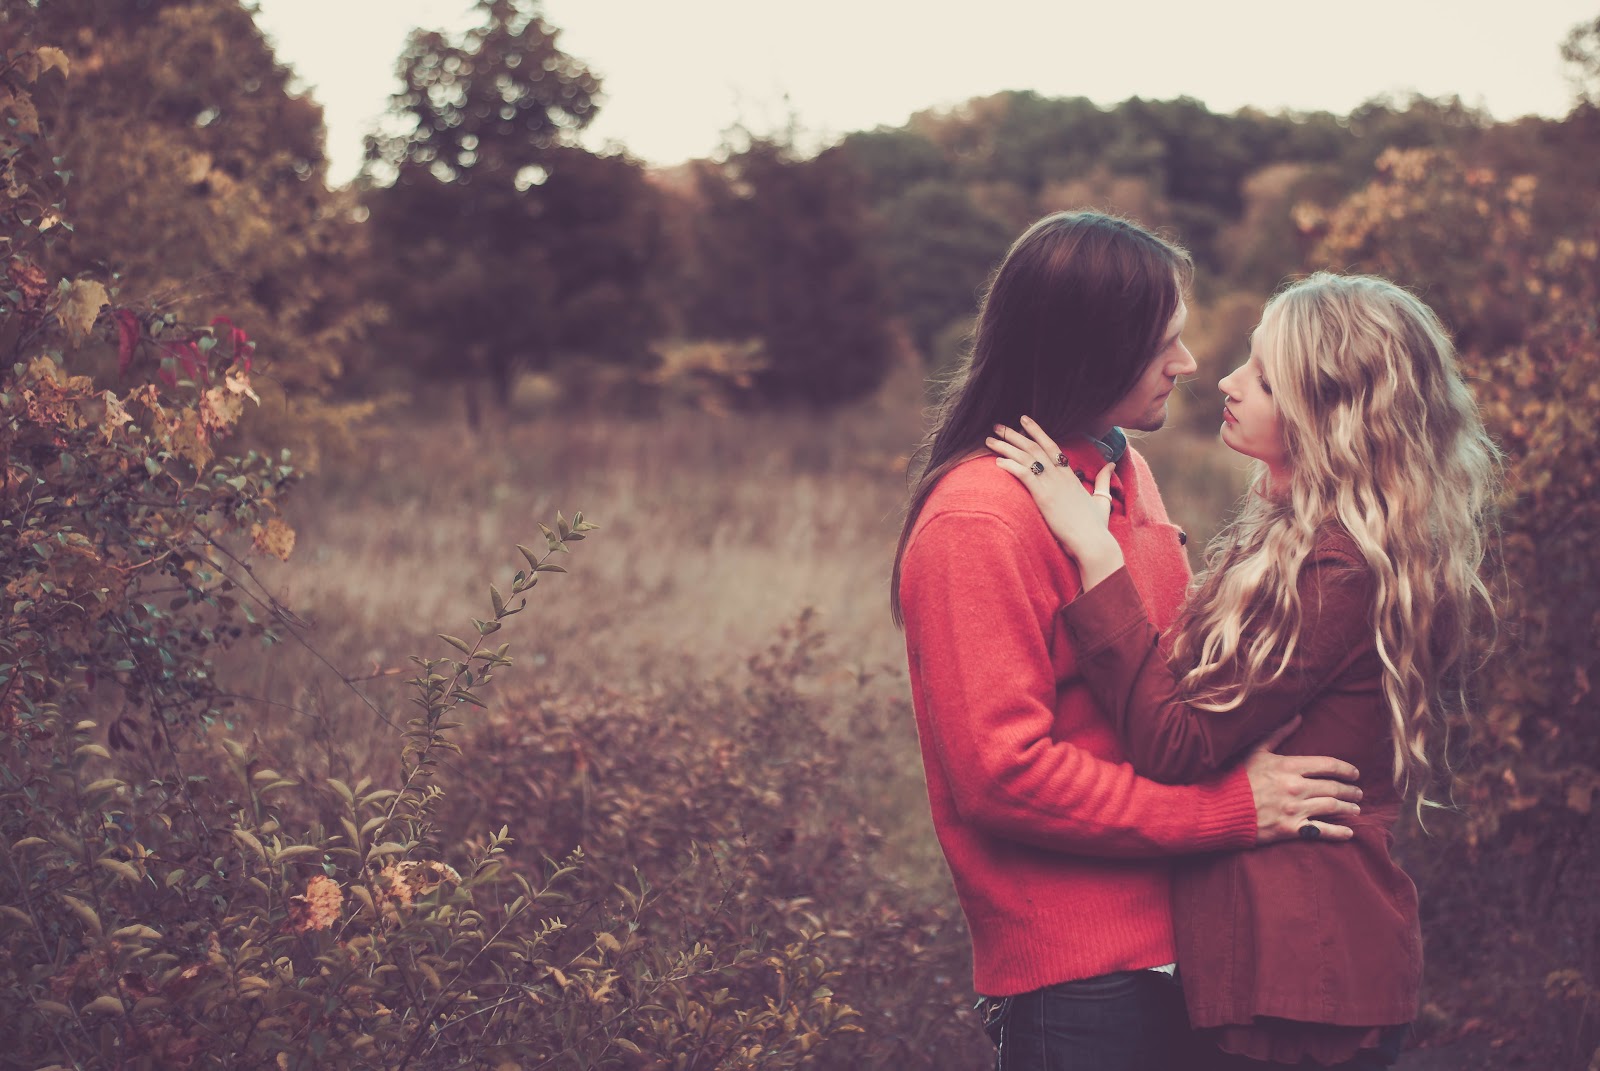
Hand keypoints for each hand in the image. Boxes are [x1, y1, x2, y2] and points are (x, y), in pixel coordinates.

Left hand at [987, 416, 1122, 588]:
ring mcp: (1052, 485)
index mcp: (1071, 475)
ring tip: (989, 440)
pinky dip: (1011, 466)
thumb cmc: (1096, 526)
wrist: (1093, 542)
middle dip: (1014, 435)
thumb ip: (1104, 479)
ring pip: (1026, 458)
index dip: (1036, 431)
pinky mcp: (1044, 497)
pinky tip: (998, 462)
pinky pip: (1025, 475)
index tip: (1023, 420)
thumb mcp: (1102, 498)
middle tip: (997, 426)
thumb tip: (1112, 464)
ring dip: (1006, 447)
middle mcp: (1060, 476)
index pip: (1051, 446)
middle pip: (1034, 448)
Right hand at [1244, 718, 1361, 843]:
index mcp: (1288, 766)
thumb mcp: (1255, 752)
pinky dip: (1339, 833)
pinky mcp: (1290, 829)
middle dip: (1350, 790)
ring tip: (1355, 808)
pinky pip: (1322, 831)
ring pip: (1332, 807)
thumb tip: (1297, 717)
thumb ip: (1278, 734)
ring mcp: (1294, 809)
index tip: (1354, 773)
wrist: (1220, 808)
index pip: (1327, 765)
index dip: (1345, 769)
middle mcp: (1295, 787)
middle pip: (1333, 787)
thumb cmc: (1236, 778)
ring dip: (1348, 808)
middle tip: (1357, 792)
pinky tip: (1349, 832)